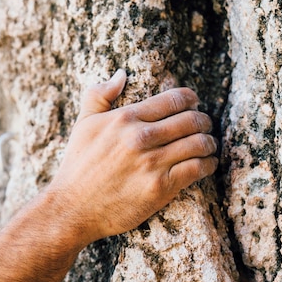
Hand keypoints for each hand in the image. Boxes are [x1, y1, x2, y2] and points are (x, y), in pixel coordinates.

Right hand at [49, 69, 217, 242]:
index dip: (190, 99)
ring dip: (209, 143)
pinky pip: (197, 169)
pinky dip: (208, 164)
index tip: (194, 103)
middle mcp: (141, 138)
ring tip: (208, 145)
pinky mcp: (160, 188)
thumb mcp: (83, 124)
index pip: (173, 99)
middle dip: (204, 120)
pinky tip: (207, 164)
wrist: (72, 207)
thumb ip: (99, 95)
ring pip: (199, 144)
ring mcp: (152, 163)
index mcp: (125, 118)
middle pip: (191, 120)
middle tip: (205, 125)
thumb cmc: (77, 166)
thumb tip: (121, 74)